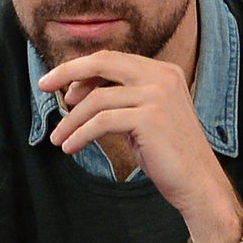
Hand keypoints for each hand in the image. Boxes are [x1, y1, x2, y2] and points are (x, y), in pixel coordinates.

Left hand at [39, 50, 241, 240]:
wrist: (199, 183)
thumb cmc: (169, 155)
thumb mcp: (145, 116)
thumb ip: (121, 99)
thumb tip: (78, 91)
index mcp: (164, 72)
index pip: (112, 59)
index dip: (81, 70)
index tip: (59, 86)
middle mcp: (163, 77)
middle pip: (103, 63)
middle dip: (67, 73)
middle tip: (43, 87)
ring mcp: (158, 96)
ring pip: (96, 99)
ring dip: (71, 120)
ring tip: (59, 139)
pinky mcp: (150, 118)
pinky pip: (101, 122)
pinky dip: (80, 134)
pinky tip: (71, 147)